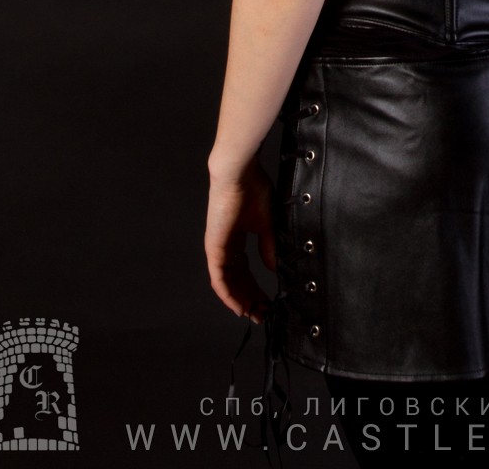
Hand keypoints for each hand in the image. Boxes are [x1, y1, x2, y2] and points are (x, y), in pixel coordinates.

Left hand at [205, 156, 275, 323]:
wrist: (239, 174)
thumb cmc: (253, 189)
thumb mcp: (267, 223)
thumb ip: (268, 246)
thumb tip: (273, 267)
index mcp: (237, 238)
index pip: (245, 269)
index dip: (256, 287)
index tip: (267, 301)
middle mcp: (225, 245)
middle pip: (237, 280)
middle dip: (250, 298)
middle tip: (263, 314)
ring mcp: (218, 248)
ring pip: (227, 283)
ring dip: (240, 301)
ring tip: (254, 315)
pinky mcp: (214, 248)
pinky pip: (219, 278)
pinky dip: (229, 295)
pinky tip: (239, 307)